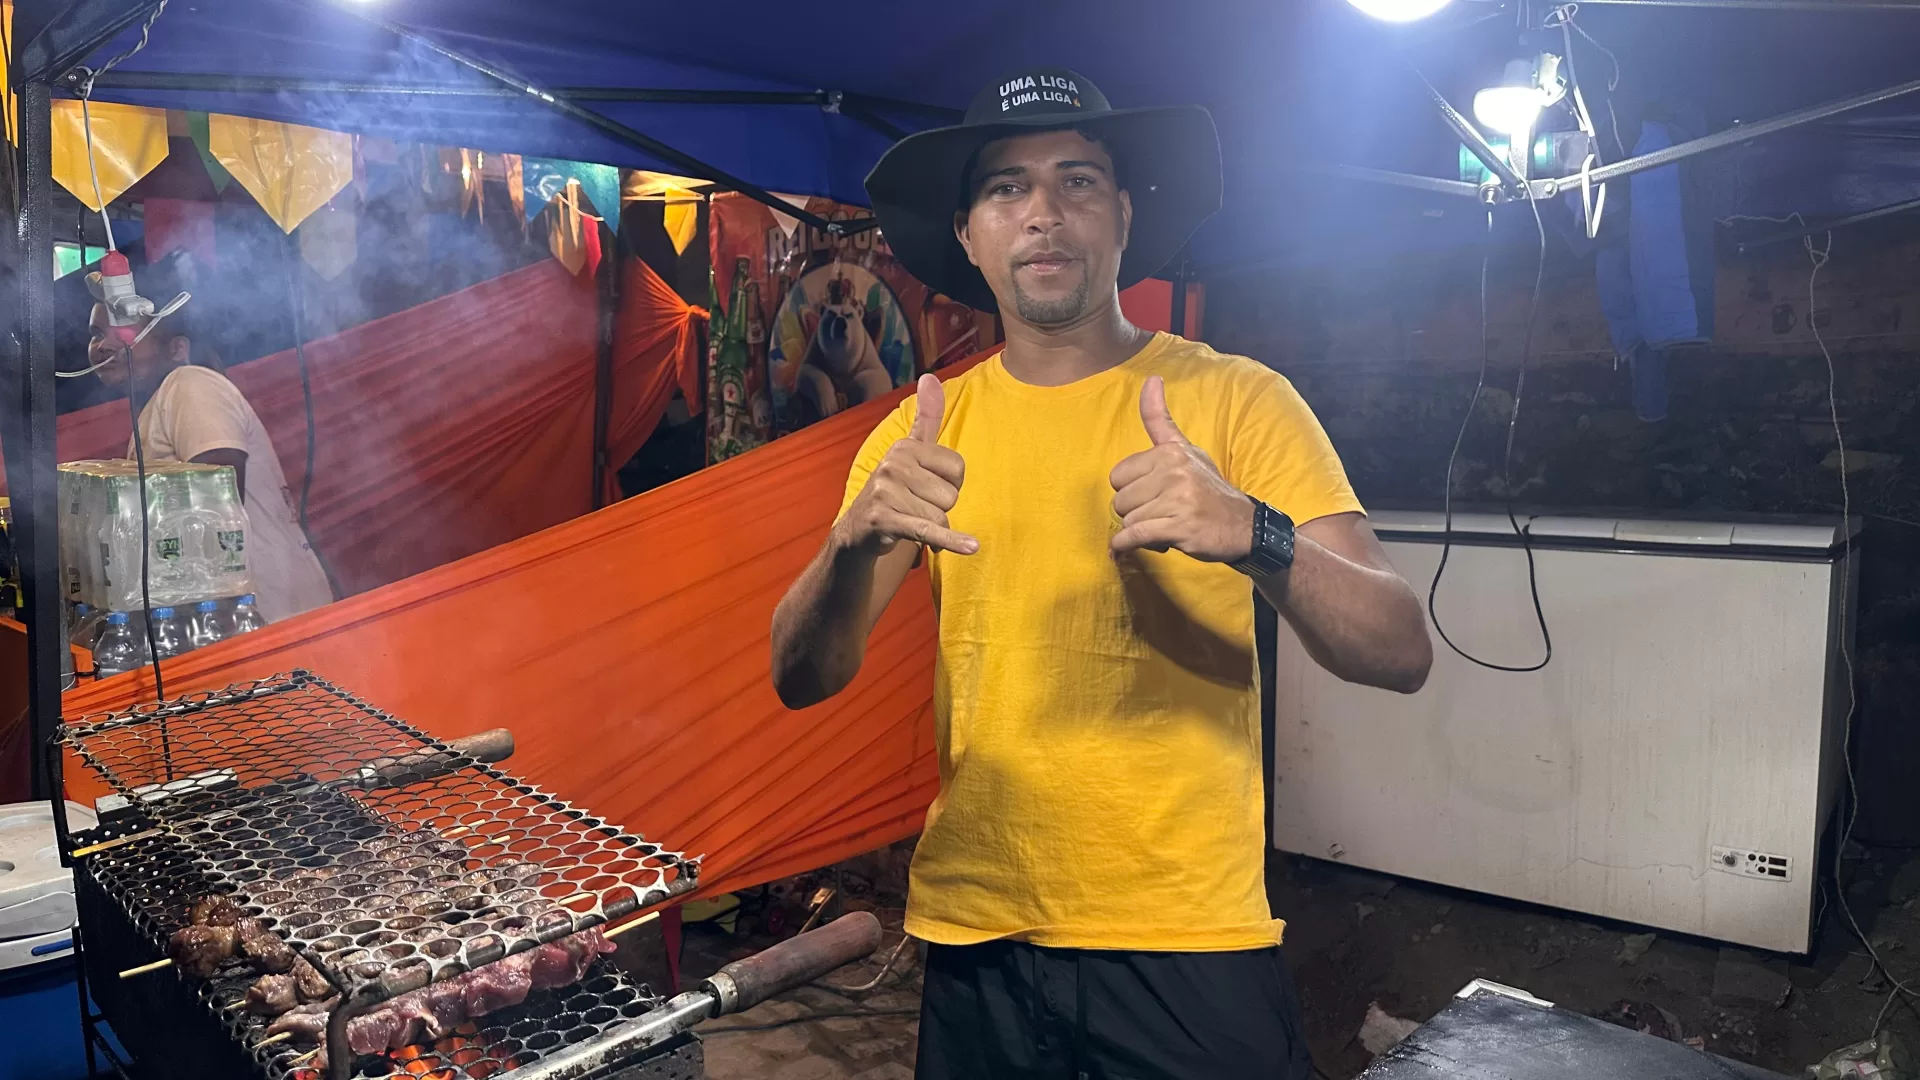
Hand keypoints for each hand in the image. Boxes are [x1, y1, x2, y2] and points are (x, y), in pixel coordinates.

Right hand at [837, 374, 977, 556]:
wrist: (858, 532)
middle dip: (939, 508)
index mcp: (905, 447)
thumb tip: (930, 377)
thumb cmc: (893, 491)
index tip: (925, 488)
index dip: (948, 485)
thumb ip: (925, 417)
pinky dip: (950, 541)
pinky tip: (971, 547)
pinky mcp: (884, 520)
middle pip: (951, 494)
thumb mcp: (910, 453)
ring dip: (932, 528)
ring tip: (908, 521)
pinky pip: (930, 530)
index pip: (958, 469)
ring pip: (942, 516)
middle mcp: (893, 464)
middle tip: (914, 508)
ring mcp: (885, 492)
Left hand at [1109, 376, 1254, 561]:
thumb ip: (1160, 420)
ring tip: (1165, 526)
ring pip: (1127, 519)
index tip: (1151, 494)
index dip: (1131, 490)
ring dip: (1139, 530)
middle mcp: (1175, 471)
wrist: (1244, 528)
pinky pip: (1134, 537)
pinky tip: (1126, 549)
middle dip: (1134, 512)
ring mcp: (1178, 500)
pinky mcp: (1179, 527)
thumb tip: (1150, 379)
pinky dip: (1125, 546)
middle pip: (1120, 499)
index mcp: (1171, 452)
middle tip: (1161, 513)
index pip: (1118, 475)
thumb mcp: (1187, 450)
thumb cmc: (1208, 489)